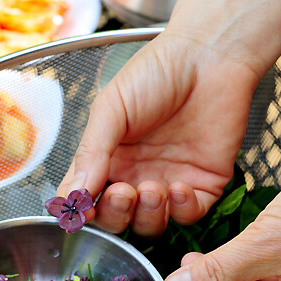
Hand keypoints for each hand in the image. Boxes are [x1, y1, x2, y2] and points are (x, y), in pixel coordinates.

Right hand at [58, 31, 258, 235]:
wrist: (208, 56)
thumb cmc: (155, 73)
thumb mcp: (111, 108)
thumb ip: (91, 153)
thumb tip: (72, 194)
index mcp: (108, 158)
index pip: (86, 197)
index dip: (80, 210)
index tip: (80, 210)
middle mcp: (135, 175)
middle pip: (116, 219)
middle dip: (115, 214)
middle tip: (122, 193)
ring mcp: (168, 182)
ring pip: (150, 224)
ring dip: (147, 215)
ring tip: (151, 188)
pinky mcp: (203, 185)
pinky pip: (188, 216)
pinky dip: (181, 210)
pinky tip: (179, 187)